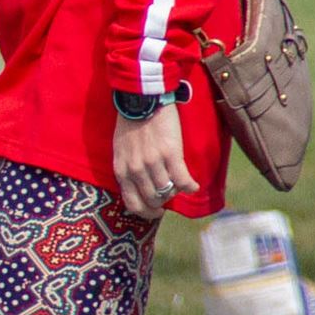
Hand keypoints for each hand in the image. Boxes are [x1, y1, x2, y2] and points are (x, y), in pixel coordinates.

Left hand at [112, 103, 190, 220]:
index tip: (155, 211)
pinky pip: (183, 180)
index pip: (132, 203)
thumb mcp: (120, 151)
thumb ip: (127, 169)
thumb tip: (137, 187)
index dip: (145, 212)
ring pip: (168, 191)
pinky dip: (190, 186)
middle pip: (153, 200)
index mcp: (121, 170)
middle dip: (162, 203)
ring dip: (176, 192)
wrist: (141, 101)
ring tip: (180, 187)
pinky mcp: (170, 154)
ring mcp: (153, 163)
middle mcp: (136, 170)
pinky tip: (194, 186)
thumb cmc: (130, 124)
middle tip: (169, 199)